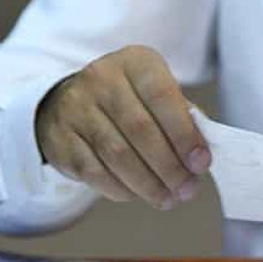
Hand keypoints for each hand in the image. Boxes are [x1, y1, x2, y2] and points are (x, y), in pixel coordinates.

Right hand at [34, 45, 210, 208]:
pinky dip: (121, 189)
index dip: (184, 134)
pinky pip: (95, 172)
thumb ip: (183, 120)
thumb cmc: (130, 103)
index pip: (162, 96)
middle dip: (169, 166)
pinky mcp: (61, 139)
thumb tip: (201, 157)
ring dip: (148, 184)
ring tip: (168, 199)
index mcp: (135, 62)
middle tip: (187, 189)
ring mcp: (76, 108)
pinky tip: (138, 194)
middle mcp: (101, 79)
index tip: (202, 163)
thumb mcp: (158, 97)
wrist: (69, 104)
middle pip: (140, 130)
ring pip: (117, 154)